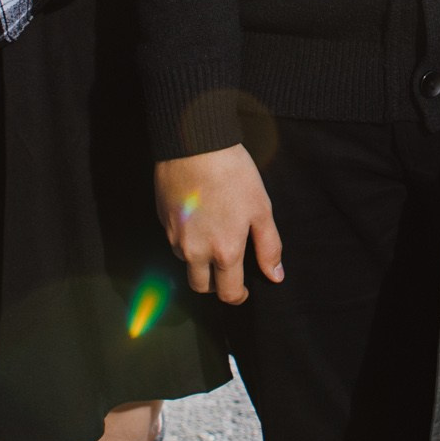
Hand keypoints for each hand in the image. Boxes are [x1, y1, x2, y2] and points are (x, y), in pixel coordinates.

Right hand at [155, 146, 283, 304]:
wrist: (195, 145)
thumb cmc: (233, 174)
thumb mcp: (261, 209)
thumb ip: (268, 246)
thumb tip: (275, 276)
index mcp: (224, 251)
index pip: (228, 293)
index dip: (237, 296)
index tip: (243, 290)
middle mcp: (195, 252)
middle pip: (202, 286)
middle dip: (216, 284)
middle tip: (227, 270)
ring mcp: (175, 238)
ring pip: (186, 264)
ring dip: (199, 261)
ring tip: (214, 237)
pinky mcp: (164, 221)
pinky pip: (175, 242)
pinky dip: (187, 240)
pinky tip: (199, 220)